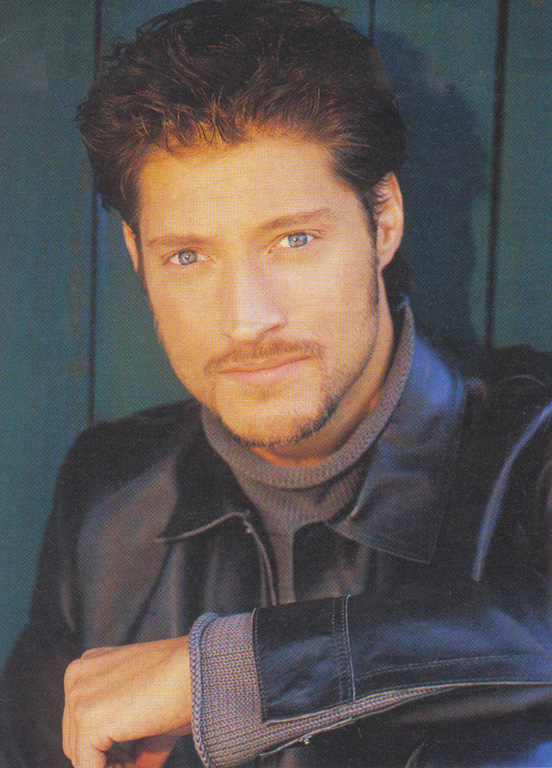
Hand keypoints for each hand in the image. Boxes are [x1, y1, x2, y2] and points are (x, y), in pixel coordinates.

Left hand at [63, 637, 191, 767]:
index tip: (130, 759)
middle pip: (75, 739)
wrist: (198, 670)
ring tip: (138, 764)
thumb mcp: (149, 711)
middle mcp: (78, 675)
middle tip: (135, 765)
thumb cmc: (184, 683)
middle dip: (106, 759)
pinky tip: (134, 767)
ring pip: (78, 754)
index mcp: (90, 666)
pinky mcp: (88, 720)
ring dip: (110, 765)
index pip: (81, 721)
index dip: (106, 748)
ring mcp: (79, 697)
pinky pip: (87, 766)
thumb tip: (130, 767)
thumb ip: (132, 739)